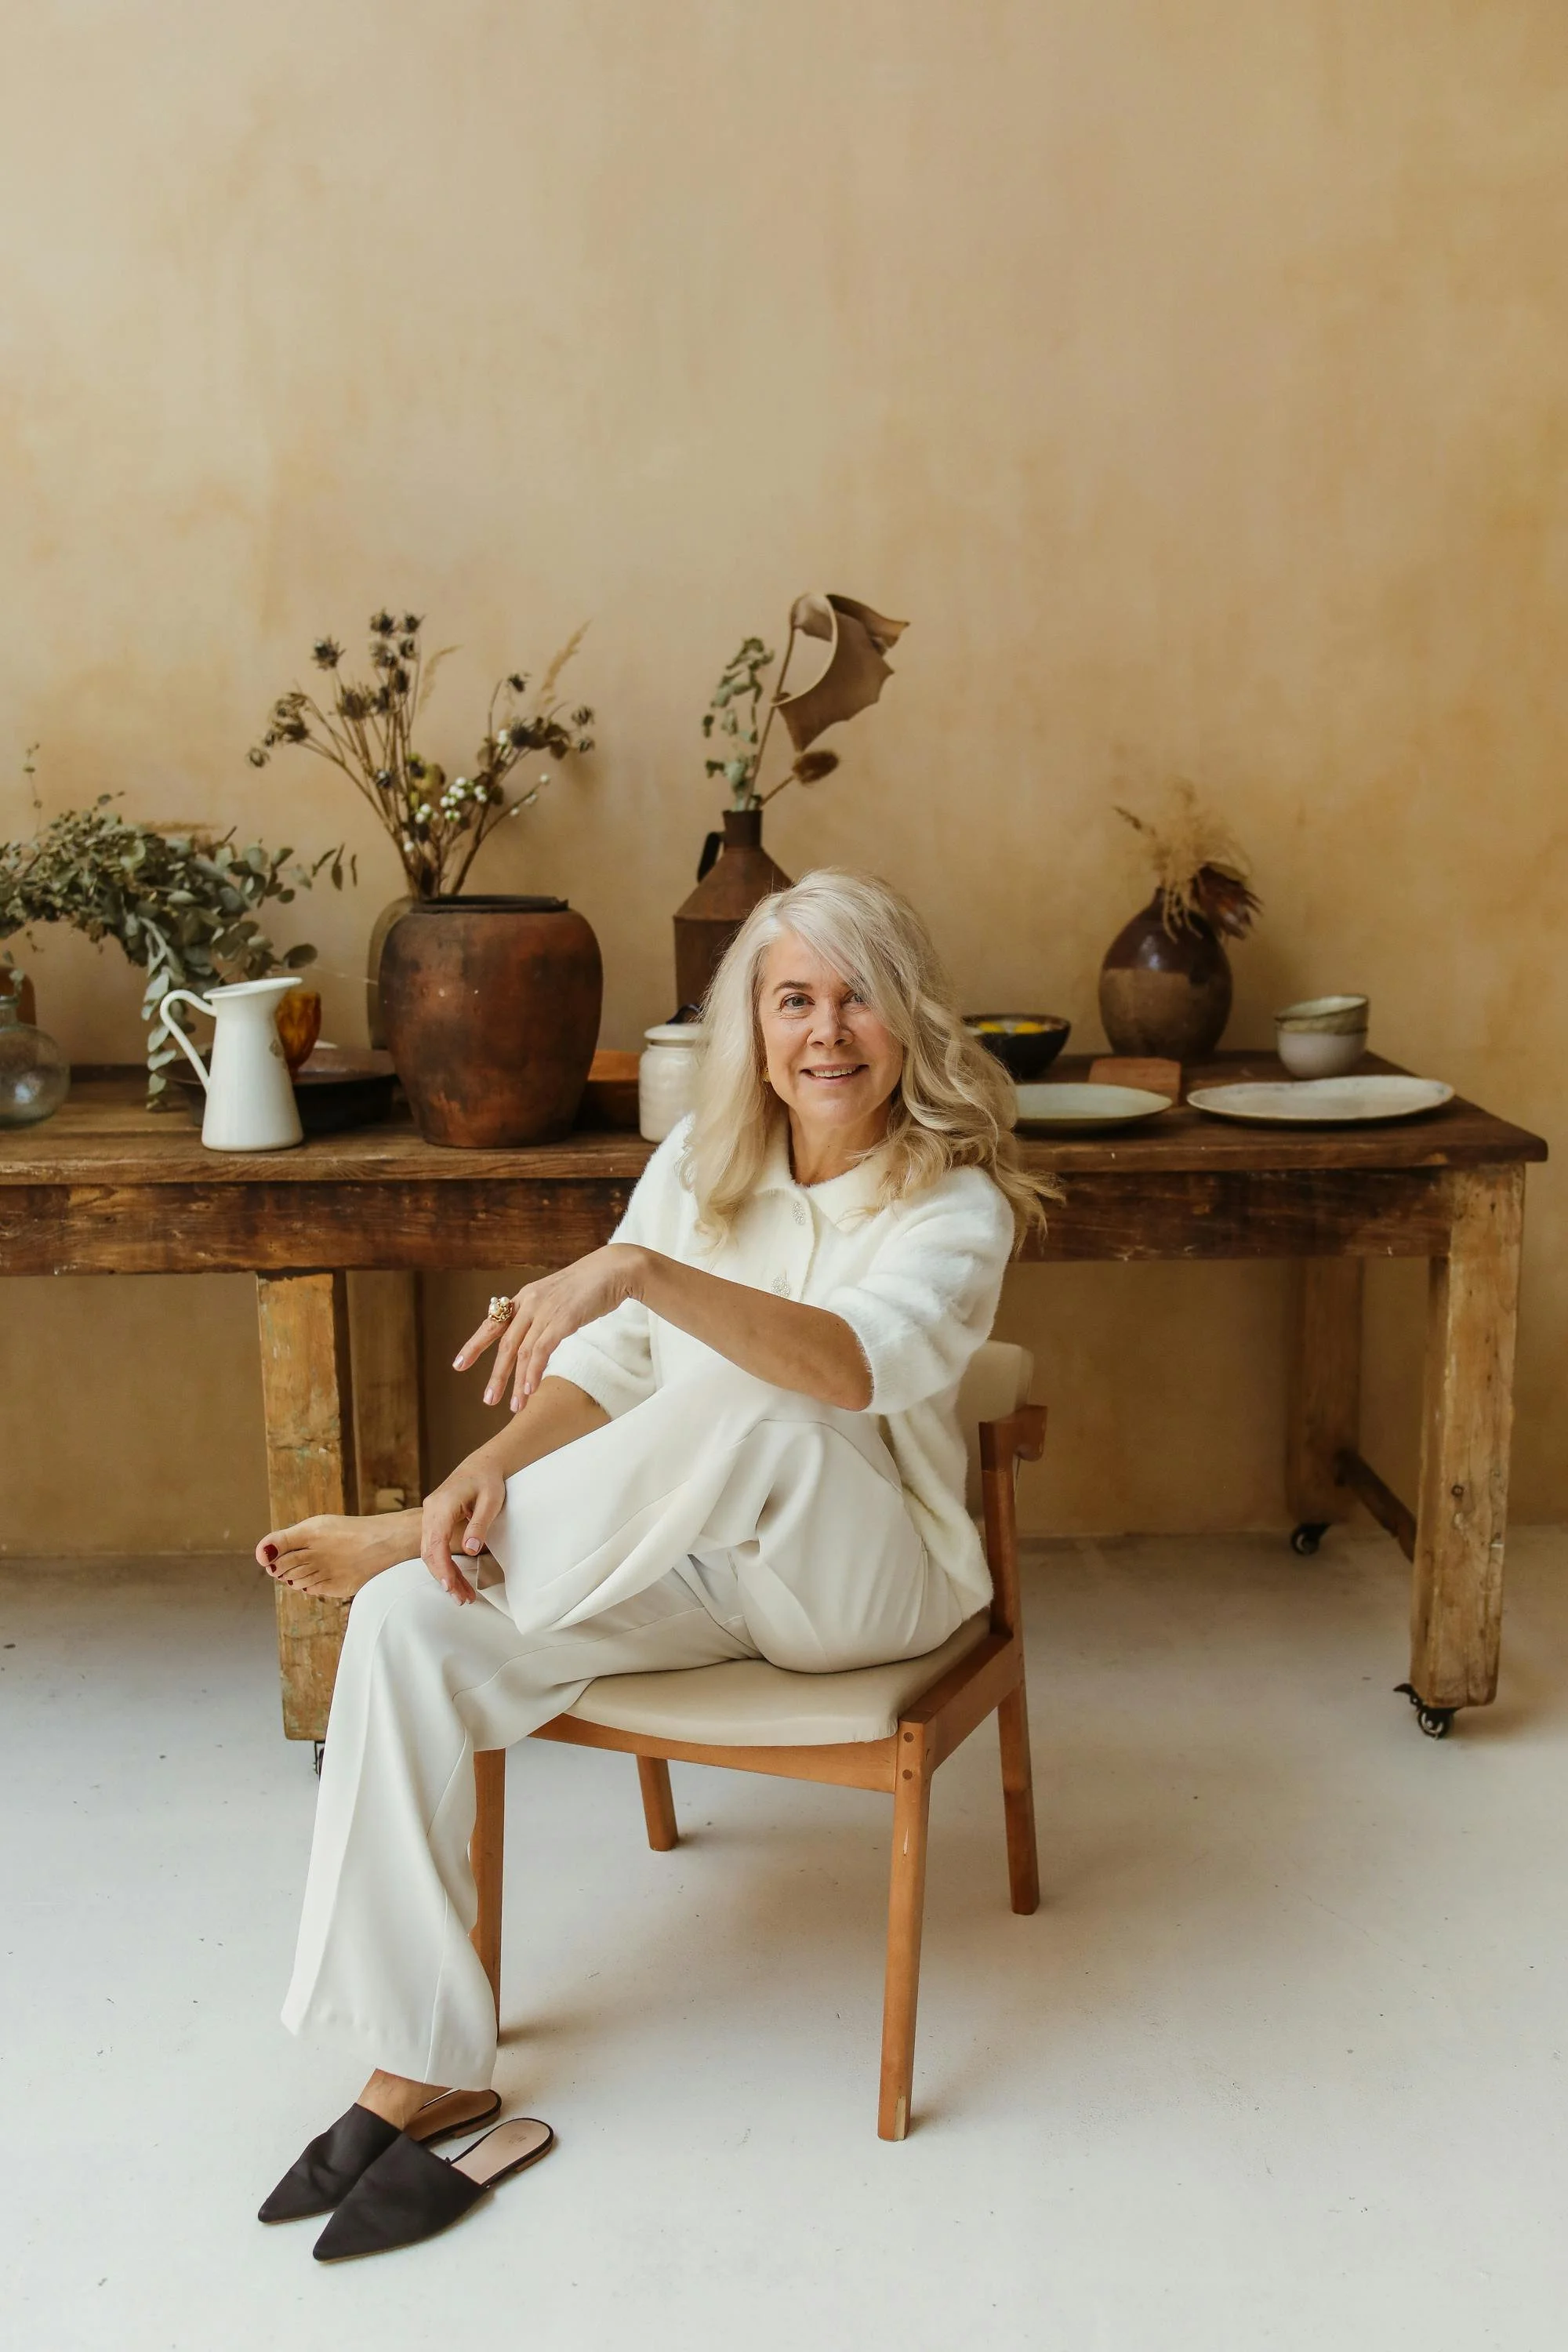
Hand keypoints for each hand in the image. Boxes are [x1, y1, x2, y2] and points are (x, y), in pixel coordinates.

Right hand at [419, 1463, 507, 1602]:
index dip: (441, 1567)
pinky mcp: (435, 1521)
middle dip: (444, 1577)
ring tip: (463, 1595)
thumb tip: (471, 1549)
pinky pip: (434, 1546)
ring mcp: (430, 1516)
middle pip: (430, 1551)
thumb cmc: (488, 1480)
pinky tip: (456, 1578)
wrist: (483, 1464)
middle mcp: (431, 1511)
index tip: (450, 1586)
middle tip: (462, 1598)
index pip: (436, 1542)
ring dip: (444, 1574)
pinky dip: (444, 1564)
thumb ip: (480, 1524)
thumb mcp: (491, 1501)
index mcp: (442, 1505)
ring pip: (430, 1552)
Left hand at [453, 1246, 645, 1410]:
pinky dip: (533, 1372)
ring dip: (516, 1381)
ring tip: (513, 1406)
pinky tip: (529, 1389)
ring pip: (522, 1351)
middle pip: (505, 1343)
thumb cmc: (590, 1286)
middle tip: (487, 1399)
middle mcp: (530, 1302)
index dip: (475, 1344)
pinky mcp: (563, 1319)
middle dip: (496, 1374)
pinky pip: (542, 1350)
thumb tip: (535, 1335)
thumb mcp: (557, 1297)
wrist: (614, 1269)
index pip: (493, 1323)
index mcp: (525, 1297)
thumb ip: (542, 1313)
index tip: (459, 1364)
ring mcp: (545, 1310)